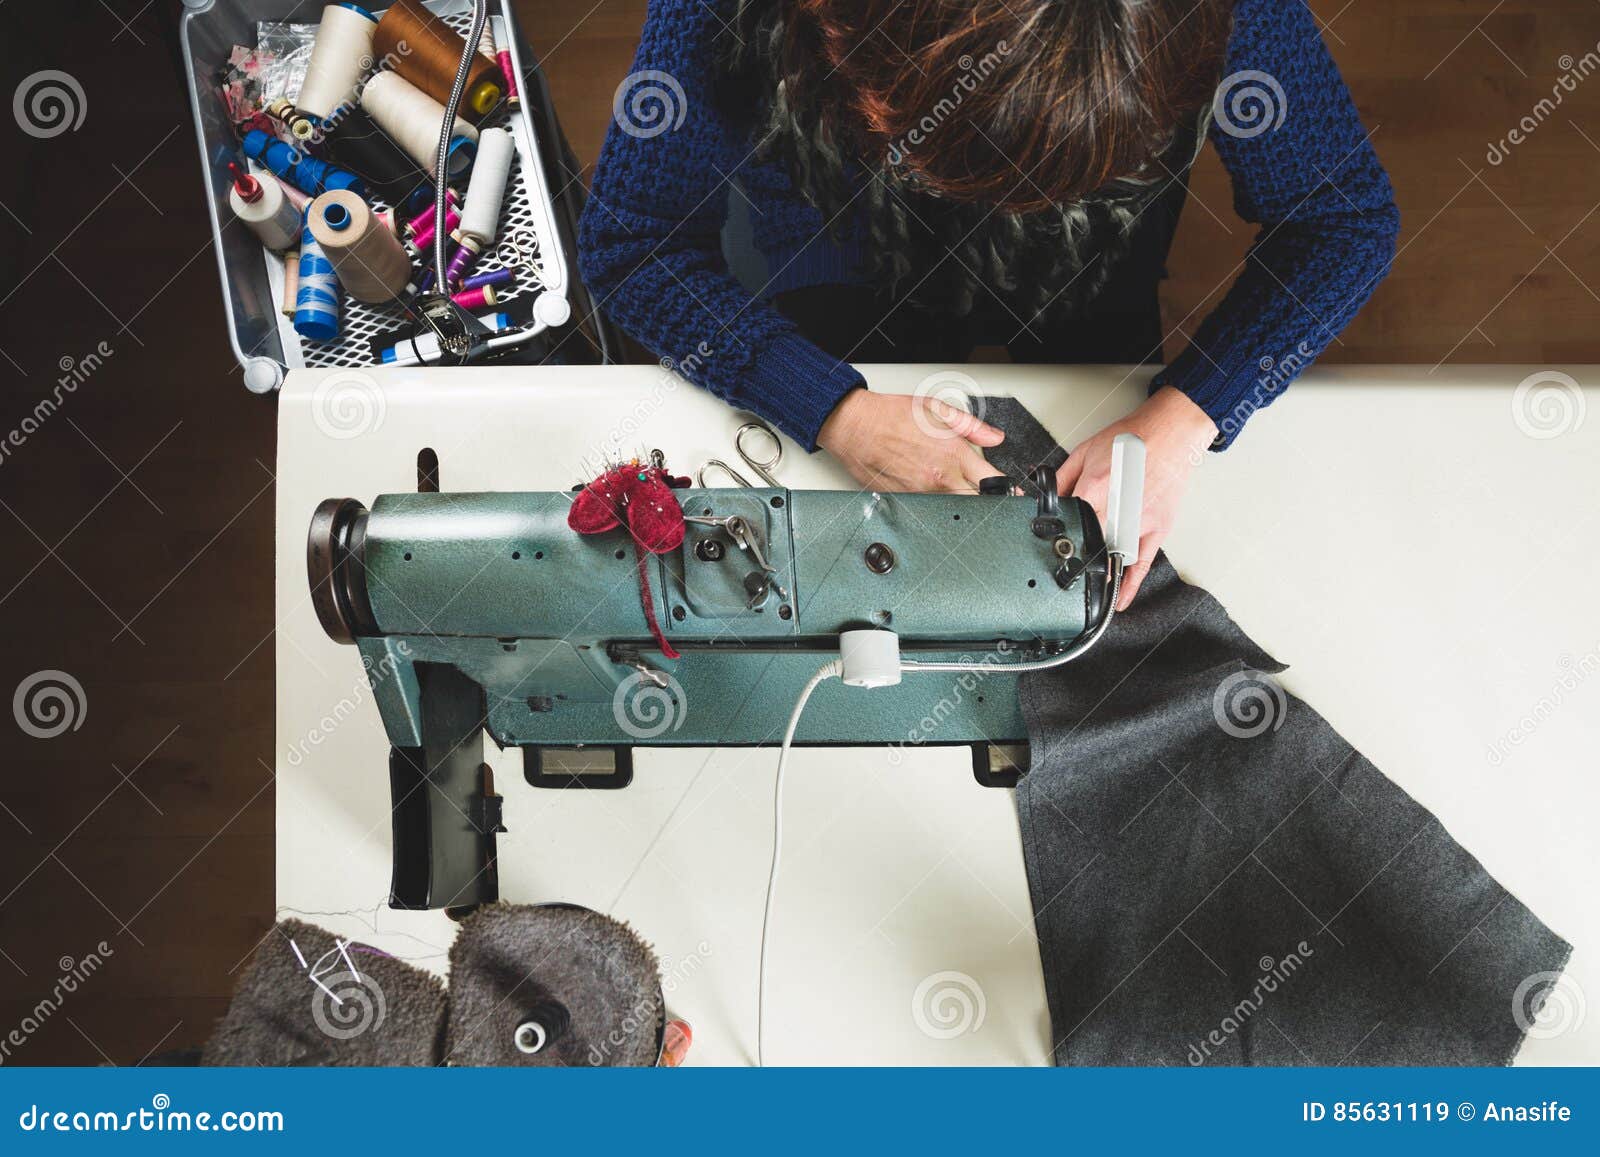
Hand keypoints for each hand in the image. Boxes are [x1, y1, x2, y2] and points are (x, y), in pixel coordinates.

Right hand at [817, 388, 1005, 491]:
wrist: (855, 426)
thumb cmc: (891, 415)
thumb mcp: (937, 410)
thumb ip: (972, 426)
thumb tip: (995, 438)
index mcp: (952, 455)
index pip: (992, 482)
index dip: (1006, 490)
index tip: (1011, 493)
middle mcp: (938, 478)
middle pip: (976, 503)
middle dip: (985, 501)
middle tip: (987, 495)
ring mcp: (921, 493)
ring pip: (952, 508)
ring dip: (959, 501)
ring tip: (952, 486)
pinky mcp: (905, 501)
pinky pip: (928, 509)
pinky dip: (935, 502)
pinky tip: (928, 488)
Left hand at [1055, 386, 1218, 609]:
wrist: (1170, 432)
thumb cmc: (1131, 439)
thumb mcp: (1085, 451)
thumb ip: (1062, 478)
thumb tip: (1044, 498)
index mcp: (1096, 488)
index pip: (1067, 521)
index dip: (1055, 534)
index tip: (1045, 547)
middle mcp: (1118, 508)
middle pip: (1088, 544)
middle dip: (1073, 558)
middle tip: (1059, 575)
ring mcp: (1140, 521)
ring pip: (1113, 558)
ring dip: (1099, 575)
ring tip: (1084, 592)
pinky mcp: (1158, 527)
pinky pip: (1143, 562)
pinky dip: (1130, 584)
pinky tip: (1119, 601)